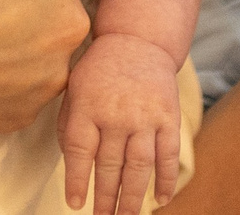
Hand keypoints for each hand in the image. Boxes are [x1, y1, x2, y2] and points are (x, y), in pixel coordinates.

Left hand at [58, 32, 182, 214]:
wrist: (138, 41)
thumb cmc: (100, 71)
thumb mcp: (75, 89)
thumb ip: (70, 124)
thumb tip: (71, 163)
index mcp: (88, 106)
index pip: (80, 151)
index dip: (77, 180)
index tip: (75, 203)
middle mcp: (117, 113)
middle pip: (110, 165)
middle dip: (105, 197)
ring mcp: (145, 116)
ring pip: (139, 166)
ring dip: (132, 197)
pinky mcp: (168, 118)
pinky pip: (168, 155)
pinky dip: (166, 179)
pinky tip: (159, 199)